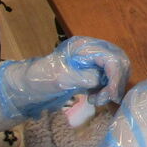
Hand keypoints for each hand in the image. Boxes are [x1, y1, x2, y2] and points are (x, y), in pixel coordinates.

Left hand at [0, 37, 129, 119]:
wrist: (27, 87)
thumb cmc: (40, 80)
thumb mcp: (61, 79)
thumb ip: (85, 77)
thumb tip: (104, 80)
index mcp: (83, 46)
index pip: (111, 58)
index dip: (115, 77)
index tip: (109, 95)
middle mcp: (92, 49)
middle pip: (119, 63)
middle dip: (116, 82)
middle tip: (105, 99)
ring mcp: (93, 60)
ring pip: (118, 71)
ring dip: (112, 88)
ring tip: (97, 100)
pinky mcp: (92, 70)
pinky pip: (110, 78)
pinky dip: (107, 89)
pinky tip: (96, 97)